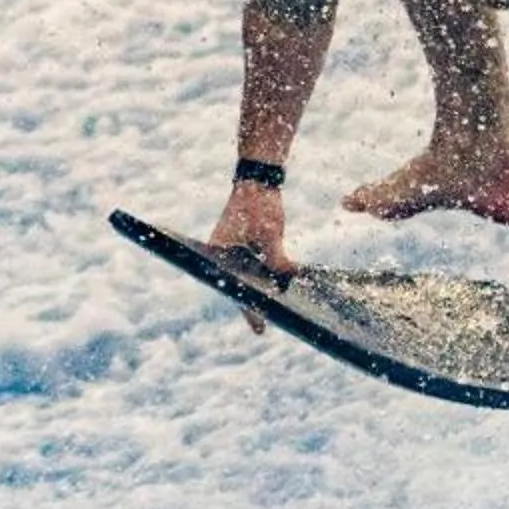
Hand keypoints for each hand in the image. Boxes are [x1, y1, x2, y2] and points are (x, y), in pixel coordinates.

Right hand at [208, 180, 293, 331]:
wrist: (258, 180)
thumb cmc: (258, 204)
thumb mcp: (270, 233)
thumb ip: (278, 259)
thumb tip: (290, 278)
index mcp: (218, 253)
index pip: (233, 286)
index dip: (247, 309)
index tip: (258, 328)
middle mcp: (222, 256)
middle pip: (238, 285)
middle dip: (252, 304)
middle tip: (263, 328)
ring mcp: (232, 252)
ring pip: (246, 279)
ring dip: (259, 292)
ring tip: (274, 313)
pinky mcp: (244, 248)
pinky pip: (254, 268)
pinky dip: (265, 278)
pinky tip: (279, 288)